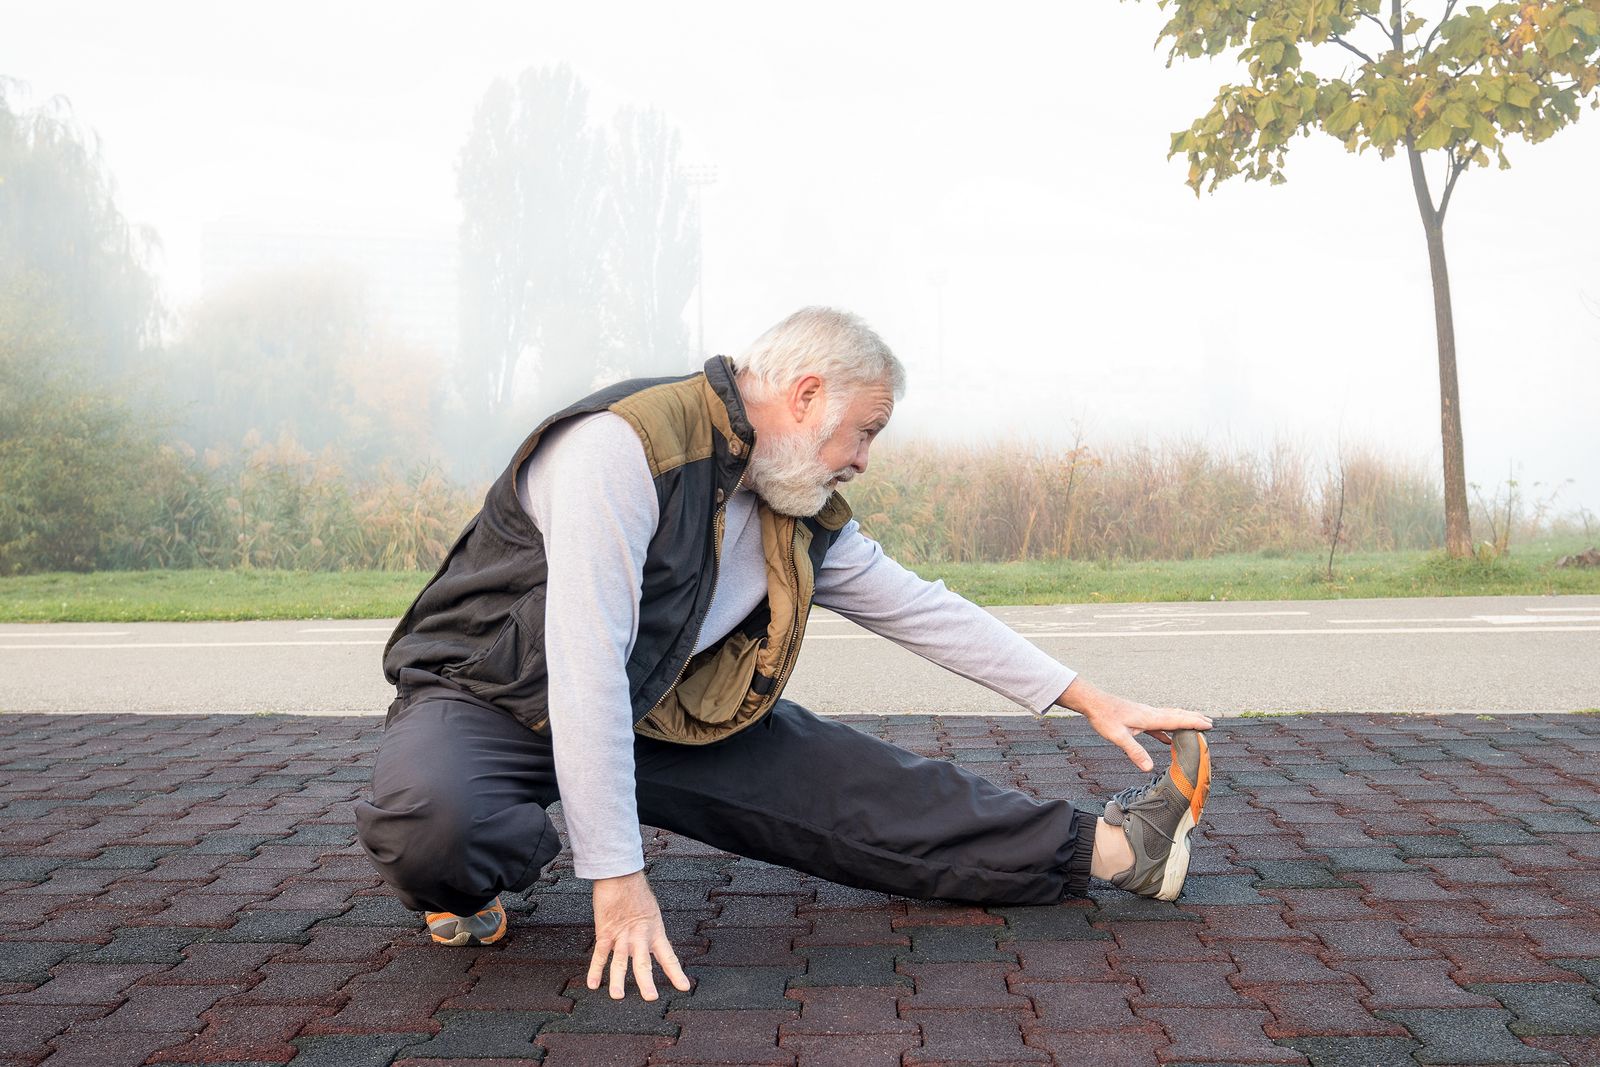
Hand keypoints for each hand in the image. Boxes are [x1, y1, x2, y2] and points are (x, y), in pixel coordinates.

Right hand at [586, 870, 690, 1001]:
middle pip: (644, 963)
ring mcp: (622, 935)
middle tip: (650, 997)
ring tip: (618, 996)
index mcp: (655, 932)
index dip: (676, 973)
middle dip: (646, 982)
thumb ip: (649, 930)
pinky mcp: (605, 932)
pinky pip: (600, 954)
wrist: (620, 876)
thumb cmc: (636, 891)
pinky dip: (595, 969)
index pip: (669, 957)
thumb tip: (648, 942)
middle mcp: (640, 936)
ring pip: (620, 962)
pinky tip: (593, 984)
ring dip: (618, 980)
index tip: (684, 987)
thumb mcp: (651, 912)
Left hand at [1056, 676, 1212, 771]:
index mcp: (1150, 718)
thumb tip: (1148, 768)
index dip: (1194, 723)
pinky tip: (1167, 738)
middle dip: (1194, 719)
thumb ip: (1134, 751)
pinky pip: (1157, 724)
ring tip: (1195, 726)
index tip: (1209, 725)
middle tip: (1210, 723)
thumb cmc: (1104, 717)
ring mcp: (1144, 715)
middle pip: (1177, 716)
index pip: (1177, 720)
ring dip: (1183, 722)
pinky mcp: (1137, 718)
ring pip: (1169, 718)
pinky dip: (1166, 730)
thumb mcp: (1119, 737)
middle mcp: (1150, 714)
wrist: (1093, 702)